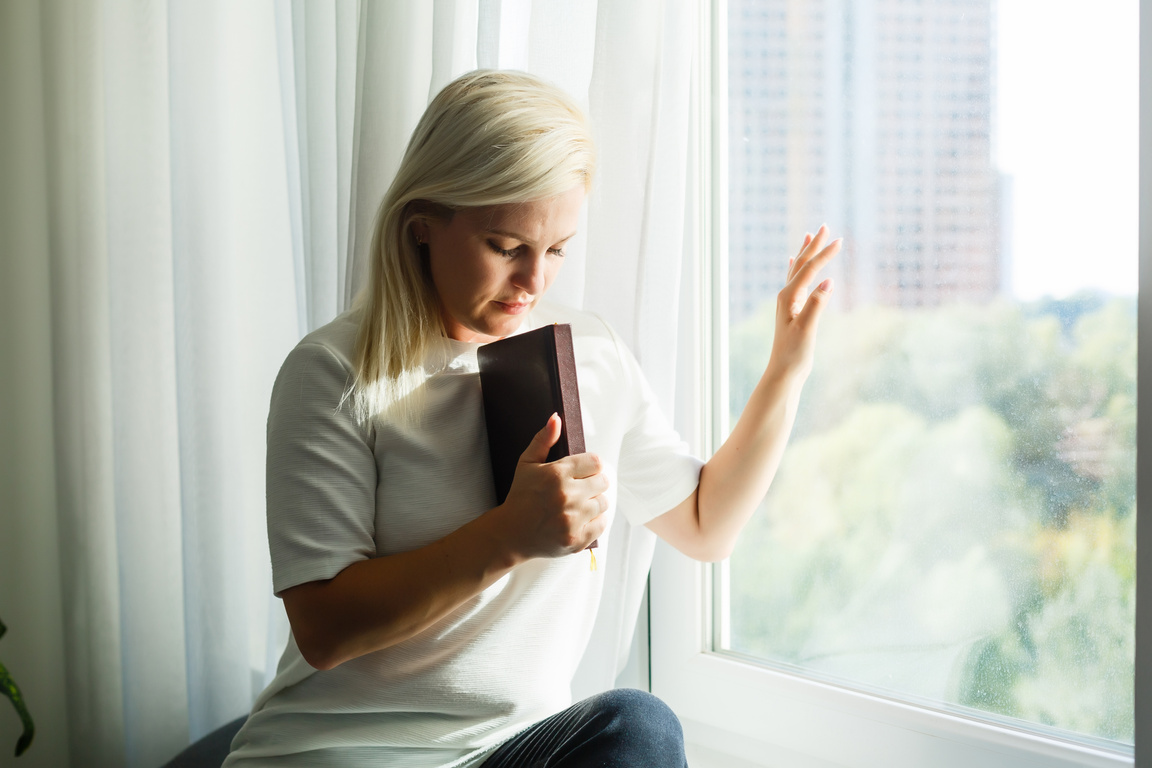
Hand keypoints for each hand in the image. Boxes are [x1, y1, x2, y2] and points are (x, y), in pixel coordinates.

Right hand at [496, 413, 608, 560]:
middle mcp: (566, 497)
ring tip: (577, 505)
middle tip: (579, 489)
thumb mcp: (527, 463)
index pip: (595, 462)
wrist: (510, 534)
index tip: (582, 472)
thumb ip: (543, 439)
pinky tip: (579, 519)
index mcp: (556, 475)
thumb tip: (556, 418)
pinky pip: (602, 524)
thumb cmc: (520, 496)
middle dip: (593, 483)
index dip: (590, 466)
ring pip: (603, 503)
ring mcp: (572, 520)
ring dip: (594, 503)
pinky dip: (594, 522)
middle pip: (603, 482)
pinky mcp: (577, 539)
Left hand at [768, 225, 841, 380]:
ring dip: (806, 252)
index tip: (841, 241)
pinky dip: (798, 269)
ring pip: (798, 270)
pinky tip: (795, 262)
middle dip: (814, 245)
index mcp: (788, 297)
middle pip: (801, 264)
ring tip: (810, 235)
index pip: (809, 270)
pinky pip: (796, 282)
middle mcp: (785, 296)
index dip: (825, 255)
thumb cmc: (794, 353)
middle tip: (825, 226)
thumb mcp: (807, 329)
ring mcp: (788, 302)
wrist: (784, 372)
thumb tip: (828, 282)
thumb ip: (816, 305)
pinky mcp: (792, 310)